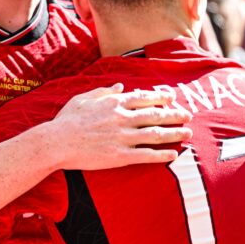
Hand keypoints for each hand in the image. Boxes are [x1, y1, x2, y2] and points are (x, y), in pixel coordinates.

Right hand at [45, 84, 192, 169]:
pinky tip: (173, 155)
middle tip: (188, 116)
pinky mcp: (120, 156)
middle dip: (174, 115)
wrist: (57, 142)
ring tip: (188, 134)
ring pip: (155, 134)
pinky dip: (161, 155)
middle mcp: (122, 118)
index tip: (172, 99)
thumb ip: (103, 92)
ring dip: (174, 133)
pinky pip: (146, 155)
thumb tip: (119, 87)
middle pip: (155, 115)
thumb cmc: (66, 120)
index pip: (143, 98)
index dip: (160, 98)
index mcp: (113, 103)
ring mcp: (123, 137)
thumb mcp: (83, 98)